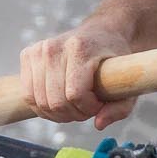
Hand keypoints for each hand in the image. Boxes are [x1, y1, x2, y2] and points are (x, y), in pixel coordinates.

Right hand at [19, 23, 137, 128]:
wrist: (101, 33)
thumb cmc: (115, 60)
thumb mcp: (129, 83)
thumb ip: (120, 108)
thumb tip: (98, 124)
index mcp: (80, 49)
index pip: (74, 94)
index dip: (88, 108)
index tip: (99, 104)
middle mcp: (54, 47)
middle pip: (55, 101)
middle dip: (73, 113)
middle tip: (86, 107)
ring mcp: (38, 50)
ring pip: (39, 101)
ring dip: (58, 113)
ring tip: (73, 105)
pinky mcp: (27, 55)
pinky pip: (28, 95)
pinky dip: (43, 106)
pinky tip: (58, 100)